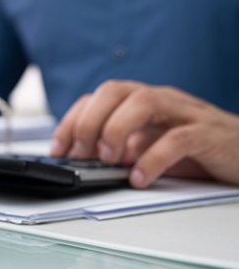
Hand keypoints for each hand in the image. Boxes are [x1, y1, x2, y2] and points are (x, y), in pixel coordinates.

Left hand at [50, 80, 238, 187]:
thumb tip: (84, 160)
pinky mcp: (209, 134)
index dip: (73, 120)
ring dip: (116, 129)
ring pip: (144, 102)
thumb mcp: (150, 148)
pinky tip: (140, 178)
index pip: (98, 96)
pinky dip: (152, 159)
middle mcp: (162, 100)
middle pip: (115, 90)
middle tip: (82, 154)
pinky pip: (177, 139)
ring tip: (107, 160)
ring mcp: (186, 113)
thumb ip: (122, 149)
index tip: (58, 149)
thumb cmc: (198, 151)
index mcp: (143, 102)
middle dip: (89, 121)